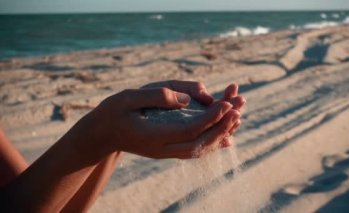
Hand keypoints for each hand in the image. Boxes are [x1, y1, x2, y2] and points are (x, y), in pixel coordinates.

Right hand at [75, 80, 242, 158]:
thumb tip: (186, 99)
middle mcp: (162, 148)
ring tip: (238, 117)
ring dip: (221, 134)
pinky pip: (195, 150)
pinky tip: (227, 138)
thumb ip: (157, 96)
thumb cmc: (113, 112)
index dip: (210, 117)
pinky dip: (213, 143)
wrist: (103, 134)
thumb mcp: (128, 97)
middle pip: (199, 142)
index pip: (189, 129)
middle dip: (221, 126)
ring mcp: (166, 152)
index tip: (226, 104)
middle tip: (239, 109)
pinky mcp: (168, 150)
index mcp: (153, 134)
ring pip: (200, 148)